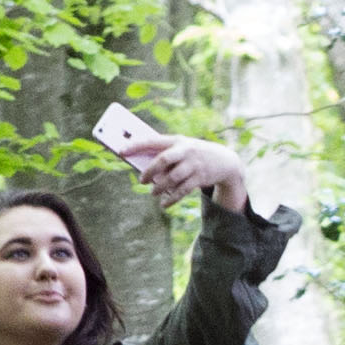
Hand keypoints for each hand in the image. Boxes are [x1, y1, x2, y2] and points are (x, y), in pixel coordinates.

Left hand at [97, 106, 256, 220]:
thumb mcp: (180, 148)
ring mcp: (194, 165)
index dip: (136, 145)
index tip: (120, 151)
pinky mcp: (200, 178)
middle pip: (163, 159)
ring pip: (173, 177)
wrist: (224, 160)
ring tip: (152, 192)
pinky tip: (163, 204)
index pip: (153, 141)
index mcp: (176, 140)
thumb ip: (162, 155)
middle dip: (149, 171)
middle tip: (141, 180)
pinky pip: (182, 190)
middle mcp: (186, 151)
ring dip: (160, 187)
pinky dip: (171, 199)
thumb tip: (140, 167)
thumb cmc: (192, 154)